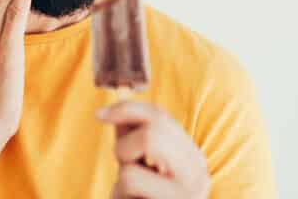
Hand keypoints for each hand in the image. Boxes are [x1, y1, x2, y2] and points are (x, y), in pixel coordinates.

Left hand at [96, 101, 210, 198]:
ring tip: (131, 192)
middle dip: (127, 145)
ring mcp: (189, 192)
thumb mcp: (137, 168)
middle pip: (155, 128)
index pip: (161, 117)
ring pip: (147, 145)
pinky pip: (131, 178)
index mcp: (192, 159)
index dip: (127, 110)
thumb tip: (117, 107)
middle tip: (126, 170)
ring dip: (125, 168)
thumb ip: (132, 138)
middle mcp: (198, 173)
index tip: (99, 115)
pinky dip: (120, 191)